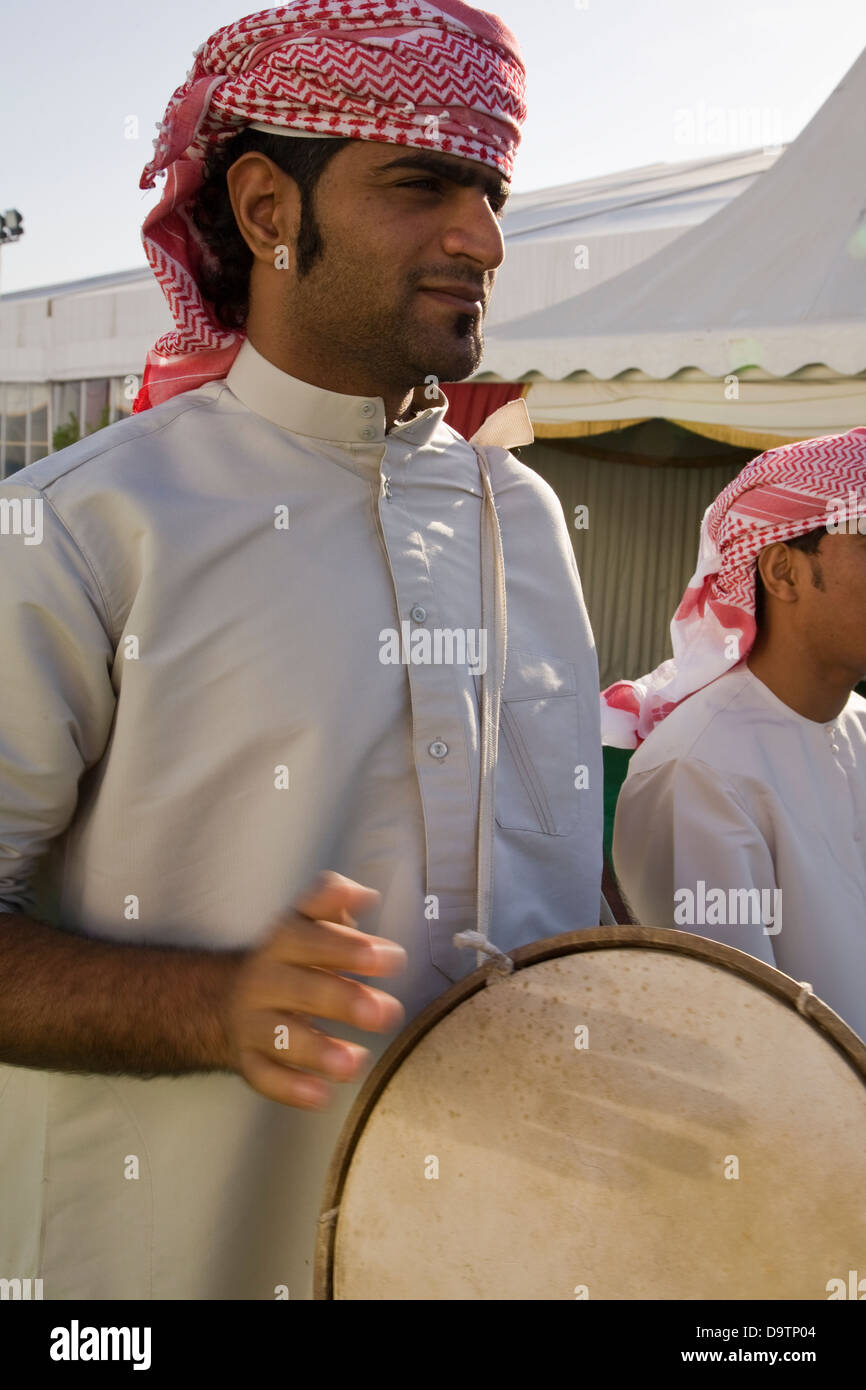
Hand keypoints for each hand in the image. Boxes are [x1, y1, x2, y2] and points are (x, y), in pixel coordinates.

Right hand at [226, 871, 405, 1107]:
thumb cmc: (291, 959)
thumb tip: (363, 893)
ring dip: (317, 1050)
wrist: (225, 1001)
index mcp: (283, 940)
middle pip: (301, 989)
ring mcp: (252, 1022)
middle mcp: (264, 979)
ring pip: (281, 1036)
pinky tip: (320, 1095)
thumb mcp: (305, 922)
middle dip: (343, 1001)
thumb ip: (332, 902)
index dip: (348, 947)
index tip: (391, 958)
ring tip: (355, 1062)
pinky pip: (264, 1076)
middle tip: (386, 1013)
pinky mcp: (248, 1060)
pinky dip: (290, 1088)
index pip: (311, 938)